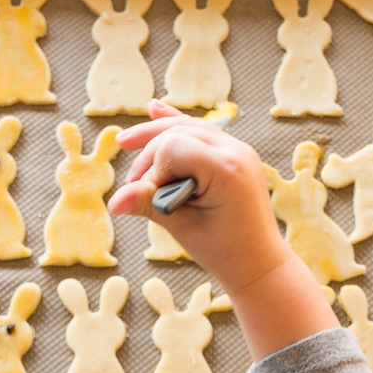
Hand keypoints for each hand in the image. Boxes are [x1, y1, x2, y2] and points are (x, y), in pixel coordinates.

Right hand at [109, 100, 338, 360]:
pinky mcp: (233, 155)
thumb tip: (113, 202)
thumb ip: (149, 205)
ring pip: (187, 127)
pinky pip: (202, 131)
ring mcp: (238, 150)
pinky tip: (154, 108)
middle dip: (150, 157)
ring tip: (125, 143)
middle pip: (176, 133)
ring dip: (156, 136)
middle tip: (134, 188)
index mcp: (226, 169)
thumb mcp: (183, 228)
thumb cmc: (224, 252)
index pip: (172, 149)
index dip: (152, 172)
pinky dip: (177, 123)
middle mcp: (235, 151)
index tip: (149, 198)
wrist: (259, 264)